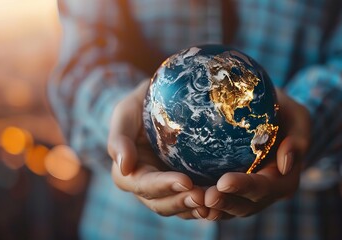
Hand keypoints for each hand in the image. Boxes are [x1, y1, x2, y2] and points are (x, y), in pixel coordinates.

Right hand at [107, 80, 207, 218]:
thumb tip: (124, 166)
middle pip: (161, 203)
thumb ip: (119, 139)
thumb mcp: (125, 113)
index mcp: (127, 173)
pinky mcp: (185, 187)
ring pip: (178, 208)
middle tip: (204, 197)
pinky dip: (205, 206)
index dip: (163, 186)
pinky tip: (221, 203)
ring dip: (195, 208)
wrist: (160, 102)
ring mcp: (166, 189)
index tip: (185, 181)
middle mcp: (146, 186)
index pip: (143, 185)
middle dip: (182, 202)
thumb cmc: (140, 105)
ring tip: (213, 204)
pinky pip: (193, 204)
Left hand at [204, 89, 310, 219]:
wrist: (271, 115)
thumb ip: (298, 138)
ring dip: (213, 208)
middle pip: (246, 204)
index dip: (245, 187)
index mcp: (285, 179)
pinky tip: (189, 198)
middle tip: (204, 197)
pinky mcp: (233, 191)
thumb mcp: (298, 118)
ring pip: (231, 208)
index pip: (266, 187)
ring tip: (194, 200)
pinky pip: (220, 202)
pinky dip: (206, 204)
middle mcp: (267, 193)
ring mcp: (249, 195)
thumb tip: (285, 162)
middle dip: (225, 202)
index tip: (223, 181)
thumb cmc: (285, 113)